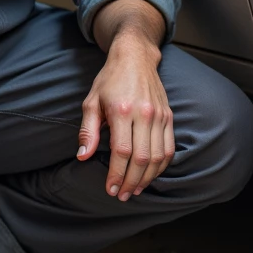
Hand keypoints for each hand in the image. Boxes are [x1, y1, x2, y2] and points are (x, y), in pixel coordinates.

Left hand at [77, 30, 174, 201]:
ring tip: (135, 190)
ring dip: (147, 178)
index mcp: (121, 111)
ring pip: (157, 157)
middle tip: (122, 195)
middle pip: (141, 159)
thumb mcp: (91, 102)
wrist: (136, 57)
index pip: (122, 152)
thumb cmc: (110, 80)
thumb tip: (83, 156)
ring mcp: (159, 116)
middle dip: (131, 182)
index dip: (117, 175)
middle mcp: (143, 114)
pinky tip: (151, 175)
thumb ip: (88, 131)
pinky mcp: (168, 117)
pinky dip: (161, 166)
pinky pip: (169, 148)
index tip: (111, 189)